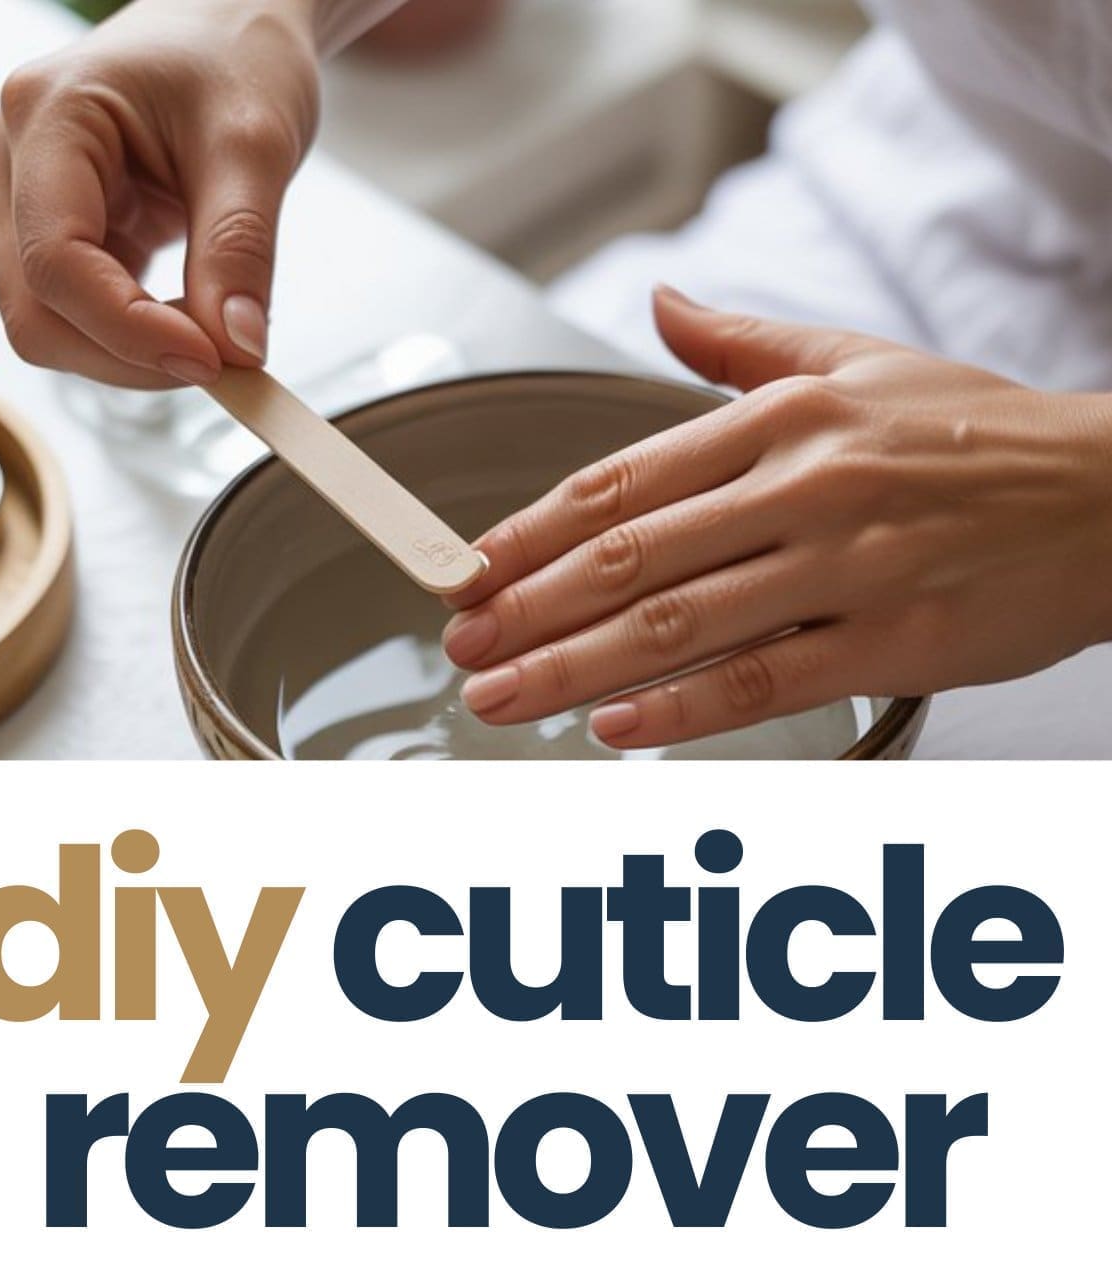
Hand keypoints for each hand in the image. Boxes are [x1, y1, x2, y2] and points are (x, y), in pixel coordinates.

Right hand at [0, 0, 321, 385]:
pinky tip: (189, 320)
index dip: (128, 332)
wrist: (228, 29)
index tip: (212, 360)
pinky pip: (75, 318)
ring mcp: (20, 198)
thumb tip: (236, 349)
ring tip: (211, 333)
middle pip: (36, 312)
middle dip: (129, 357)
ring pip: (48, 327)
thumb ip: (241, 250)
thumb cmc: (234, 57)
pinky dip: (135, 340)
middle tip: (221, 362)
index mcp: (48, 114)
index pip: (56, 262)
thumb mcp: (255, 145)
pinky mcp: (49, 232)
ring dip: (131, 355)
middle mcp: (10, 156)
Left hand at [443, 288, 1111, 743]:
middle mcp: (804, 485)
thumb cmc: (984, 435)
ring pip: (681, 622)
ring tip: (500, 697)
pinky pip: (766, 678)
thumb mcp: (862, 362)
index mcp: (785, 418)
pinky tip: (615, 731)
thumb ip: (748, 347)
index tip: (466, 572)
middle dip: (527, 606)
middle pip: (630, 556)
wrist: (1111, 496)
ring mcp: (846, 565)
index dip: (531, 532)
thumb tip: (666, 303)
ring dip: (573, 666)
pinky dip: (684, 708)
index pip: (625, 481)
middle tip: (457, 646)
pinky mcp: (891, 639)